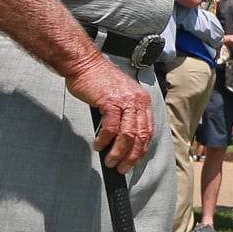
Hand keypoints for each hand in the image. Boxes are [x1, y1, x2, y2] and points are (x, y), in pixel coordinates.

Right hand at [69, 53, 155, 170]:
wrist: (84, 64)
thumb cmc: (99, 81)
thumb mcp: (120, 96)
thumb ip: (126, 114)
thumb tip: (123, 140)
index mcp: (142, 101)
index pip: (148, 131)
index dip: (141, 150)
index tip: (133, 162)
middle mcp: (137, 101)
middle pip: (140, 136)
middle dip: (131, 156)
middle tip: (122, 167)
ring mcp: (125, 101)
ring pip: (127, 135)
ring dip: (119, 152)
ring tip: (110, 161)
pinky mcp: (110, 101)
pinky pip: (111, 128)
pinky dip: (105, 140)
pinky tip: (99, 145)